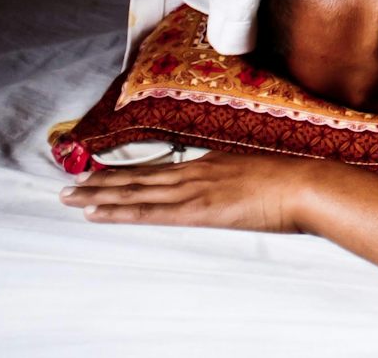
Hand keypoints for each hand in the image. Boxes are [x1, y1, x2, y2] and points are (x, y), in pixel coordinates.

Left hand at [57, 152, 326, 233]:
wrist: (307, 184)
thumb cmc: (295, 184)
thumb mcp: (263, 179)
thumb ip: (241, 183)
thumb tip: (238, 192)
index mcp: (213, 164)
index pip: (161, 170)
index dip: (130, 173)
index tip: (103, 174)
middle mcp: (196, 172)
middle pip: (141, 176)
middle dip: (103, 181)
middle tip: (70, 184)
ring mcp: (194, 188)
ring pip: (136, 190)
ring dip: (99, 195)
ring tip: (70, 197)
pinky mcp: (196, 209)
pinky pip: (148, 211)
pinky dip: (119, 211)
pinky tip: (97, 213)